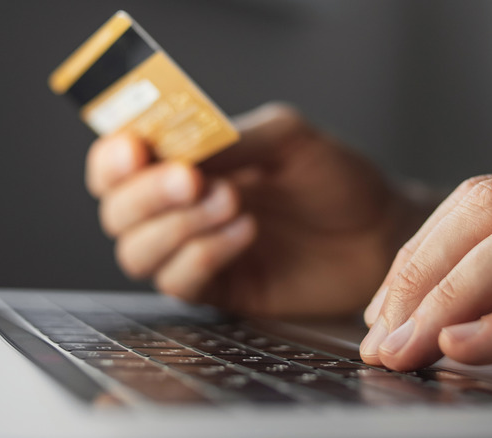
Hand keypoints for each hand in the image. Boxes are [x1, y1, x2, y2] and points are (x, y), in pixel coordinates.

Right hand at [85, 103, 428, 316]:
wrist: (378, 231)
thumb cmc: (337, 178)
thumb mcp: (286, 137)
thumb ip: (229, 138)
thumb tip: (173, 145)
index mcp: (190, 164)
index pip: (119, 164)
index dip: (113, 158)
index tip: (136, 150)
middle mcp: (184, 209)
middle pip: (117, 211)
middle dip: (146, 193)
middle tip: (192, 179)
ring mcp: (198, 251)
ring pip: (136, 251)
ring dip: (176, 226)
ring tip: (233, 203)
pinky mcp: (221, 290)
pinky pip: (179, 283)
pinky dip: (203, 256)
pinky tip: (245, 233)